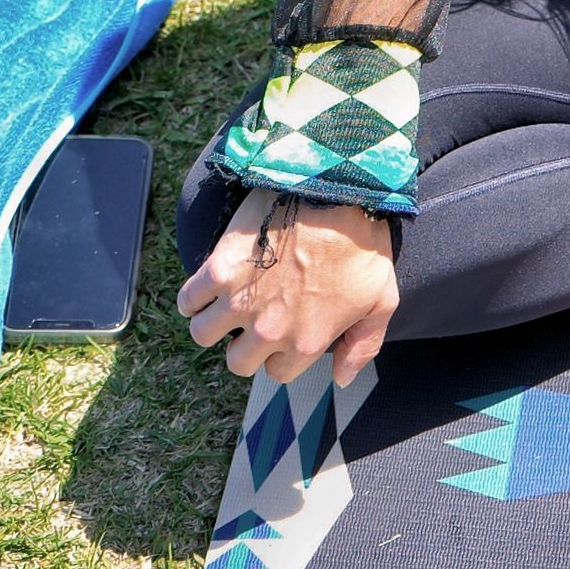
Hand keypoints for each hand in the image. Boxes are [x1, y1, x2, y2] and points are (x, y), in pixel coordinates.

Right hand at [177, 187, 397, 386]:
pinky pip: (187, 301)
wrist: (337, 190)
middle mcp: (269, 332)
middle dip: (246, 343)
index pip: (277, 372)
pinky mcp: (219, 271)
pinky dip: (193, 296)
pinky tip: (211, 283)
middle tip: (257, 314)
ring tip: (229, 300)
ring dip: (213, 321)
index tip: (285, 329)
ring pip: (204, 334)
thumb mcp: (382, 297)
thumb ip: (363, 345)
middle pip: (238, 361)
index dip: (279, 352)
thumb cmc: (363, 241)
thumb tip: (341, 378)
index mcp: (307, 343)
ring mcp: (240, 303)